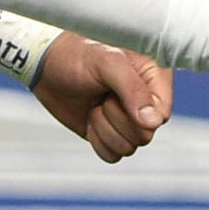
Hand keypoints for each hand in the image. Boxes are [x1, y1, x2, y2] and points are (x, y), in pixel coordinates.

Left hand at [32, 34, 172, 162]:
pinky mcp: (109, 133)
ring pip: (129, 147)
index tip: (116, 99)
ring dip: (104, 129)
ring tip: (95, 104)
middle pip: (145, 135)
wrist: (47, 65)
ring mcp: (126, 119)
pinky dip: (97, 140)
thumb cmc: (78, 54)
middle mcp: (144, 101)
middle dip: (117, 119)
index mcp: (153, 78)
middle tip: (103, 97)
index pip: (162, 113)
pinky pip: (112, 155)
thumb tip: (153, 122)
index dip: (141, 114)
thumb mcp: (108, 62)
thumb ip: (133, 89)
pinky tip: (90, 118)